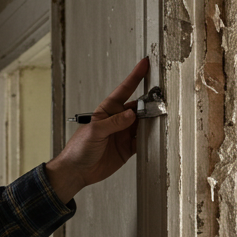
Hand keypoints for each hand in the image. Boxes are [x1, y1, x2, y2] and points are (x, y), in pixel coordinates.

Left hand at [45, 58, 150, 202]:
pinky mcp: (127, 148)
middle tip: (159, 100)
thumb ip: (113, 123)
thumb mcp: (94, 132)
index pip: (123, 90)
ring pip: (142, 124)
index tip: (144, 64)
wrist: (76, 171)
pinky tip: (155, 135)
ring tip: (160, 117)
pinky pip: (142, 141)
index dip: (134, 77)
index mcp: (107, 111)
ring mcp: (123, 134)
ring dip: (151, 121)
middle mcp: (117, 120)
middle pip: (137, 107)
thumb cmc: (78, 149)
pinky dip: (150, 138)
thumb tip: (131, 114)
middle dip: (148, 102)